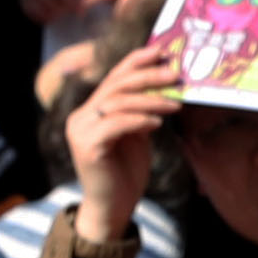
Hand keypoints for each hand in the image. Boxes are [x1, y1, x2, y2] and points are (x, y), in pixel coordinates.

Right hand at [66, 42, 182, 244]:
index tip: (160, 51)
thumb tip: (163, 92)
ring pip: (117, 103)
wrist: (113, 206)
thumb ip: (142, 114)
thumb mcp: (137, 137)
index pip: (113, 78)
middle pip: (116, 86)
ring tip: (176, 103)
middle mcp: (82, 116)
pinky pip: (115, 125)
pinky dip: (138, 121)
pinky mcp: (87, 146)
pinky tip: (157, 123)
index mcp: (92, 110)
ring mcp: (81, 130)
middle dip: (147, 76)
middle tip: (174, 73)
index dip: (135, 62)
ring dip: (150, 100)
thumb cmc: (125, 172)